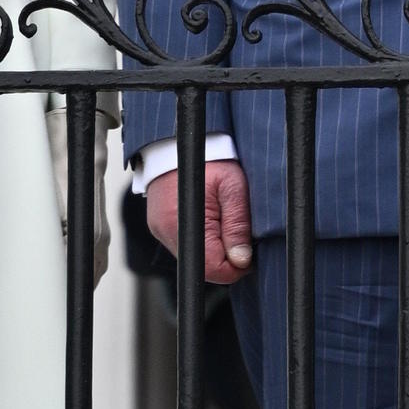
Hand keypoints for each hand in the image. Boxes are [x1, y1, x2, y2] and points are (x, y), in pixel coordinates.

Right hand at [146, 151, 254, 284]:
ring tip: (222, 217)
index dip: (238, 264)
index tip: (250, 248)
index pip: (214, 269)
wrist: (179, 140)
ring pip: (195, 257)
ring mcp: (160, 230)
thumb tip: (242, 260)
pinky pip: (186, 244)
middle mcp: (166, 232)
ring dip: (214, 247)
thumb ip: (238, 224)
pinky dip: (201, 238)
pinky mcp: (159, 226)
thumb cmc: (209, 159)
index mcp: (185, 224)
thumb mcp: (233, 186)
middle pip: (204, 266)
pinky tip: (209, 217)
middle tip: (238, 227)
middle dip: (226, 254)